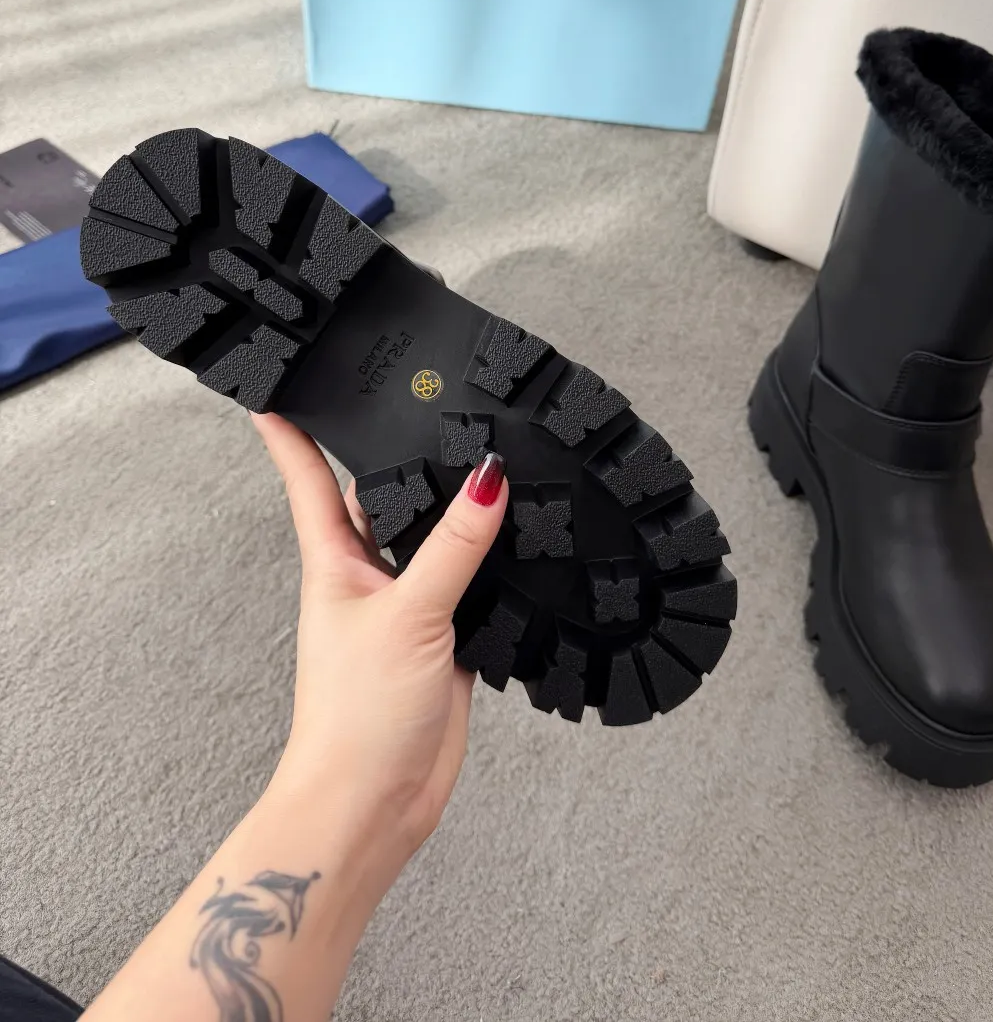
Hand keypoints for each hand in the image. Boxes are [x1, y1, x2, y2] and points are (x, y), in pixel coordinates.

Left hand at [251, 413, 507, 858]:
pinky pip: (470, 586)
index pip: (309, 479)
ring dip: (455, 510)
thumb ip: (453, 545)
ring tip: (482, 457)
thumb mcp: (408, 614)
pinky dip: (491, 565)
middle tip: (421, 400)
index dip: (292, 432)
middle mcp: (368, 578)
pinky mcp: (444, 641)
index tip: (277, 387)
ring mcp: (407, 610)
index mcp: (335, 561)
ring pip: (433, 541)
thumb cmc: (355, 717)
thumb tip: (488, 478)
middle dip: (398, 457)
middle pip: (381, 501)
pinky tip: (517, 545)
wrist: (375, 804)